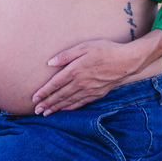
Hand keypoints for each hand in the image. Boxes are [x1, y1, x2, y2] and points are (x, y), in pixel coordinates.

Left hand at [32, 30, 161, 114]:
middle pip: (60, 96)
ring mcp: (90, 90)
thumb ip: (66, 55)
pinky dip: (71, 107)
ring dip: (56, 108)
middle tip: (36, 110)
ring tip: (46, 113)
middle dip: (47, 104)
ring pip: (69, 101)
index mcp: (75, 70)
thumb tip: (50, 63)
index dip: (44, 92)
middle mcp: (81, 83)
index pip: (55, 84)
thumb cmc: (105, 49)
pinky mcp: (98, 93)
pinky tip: (64, 109)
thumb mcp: (84, 46)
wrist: (127, 60)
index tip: (34, 98)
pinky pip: (81, 103)